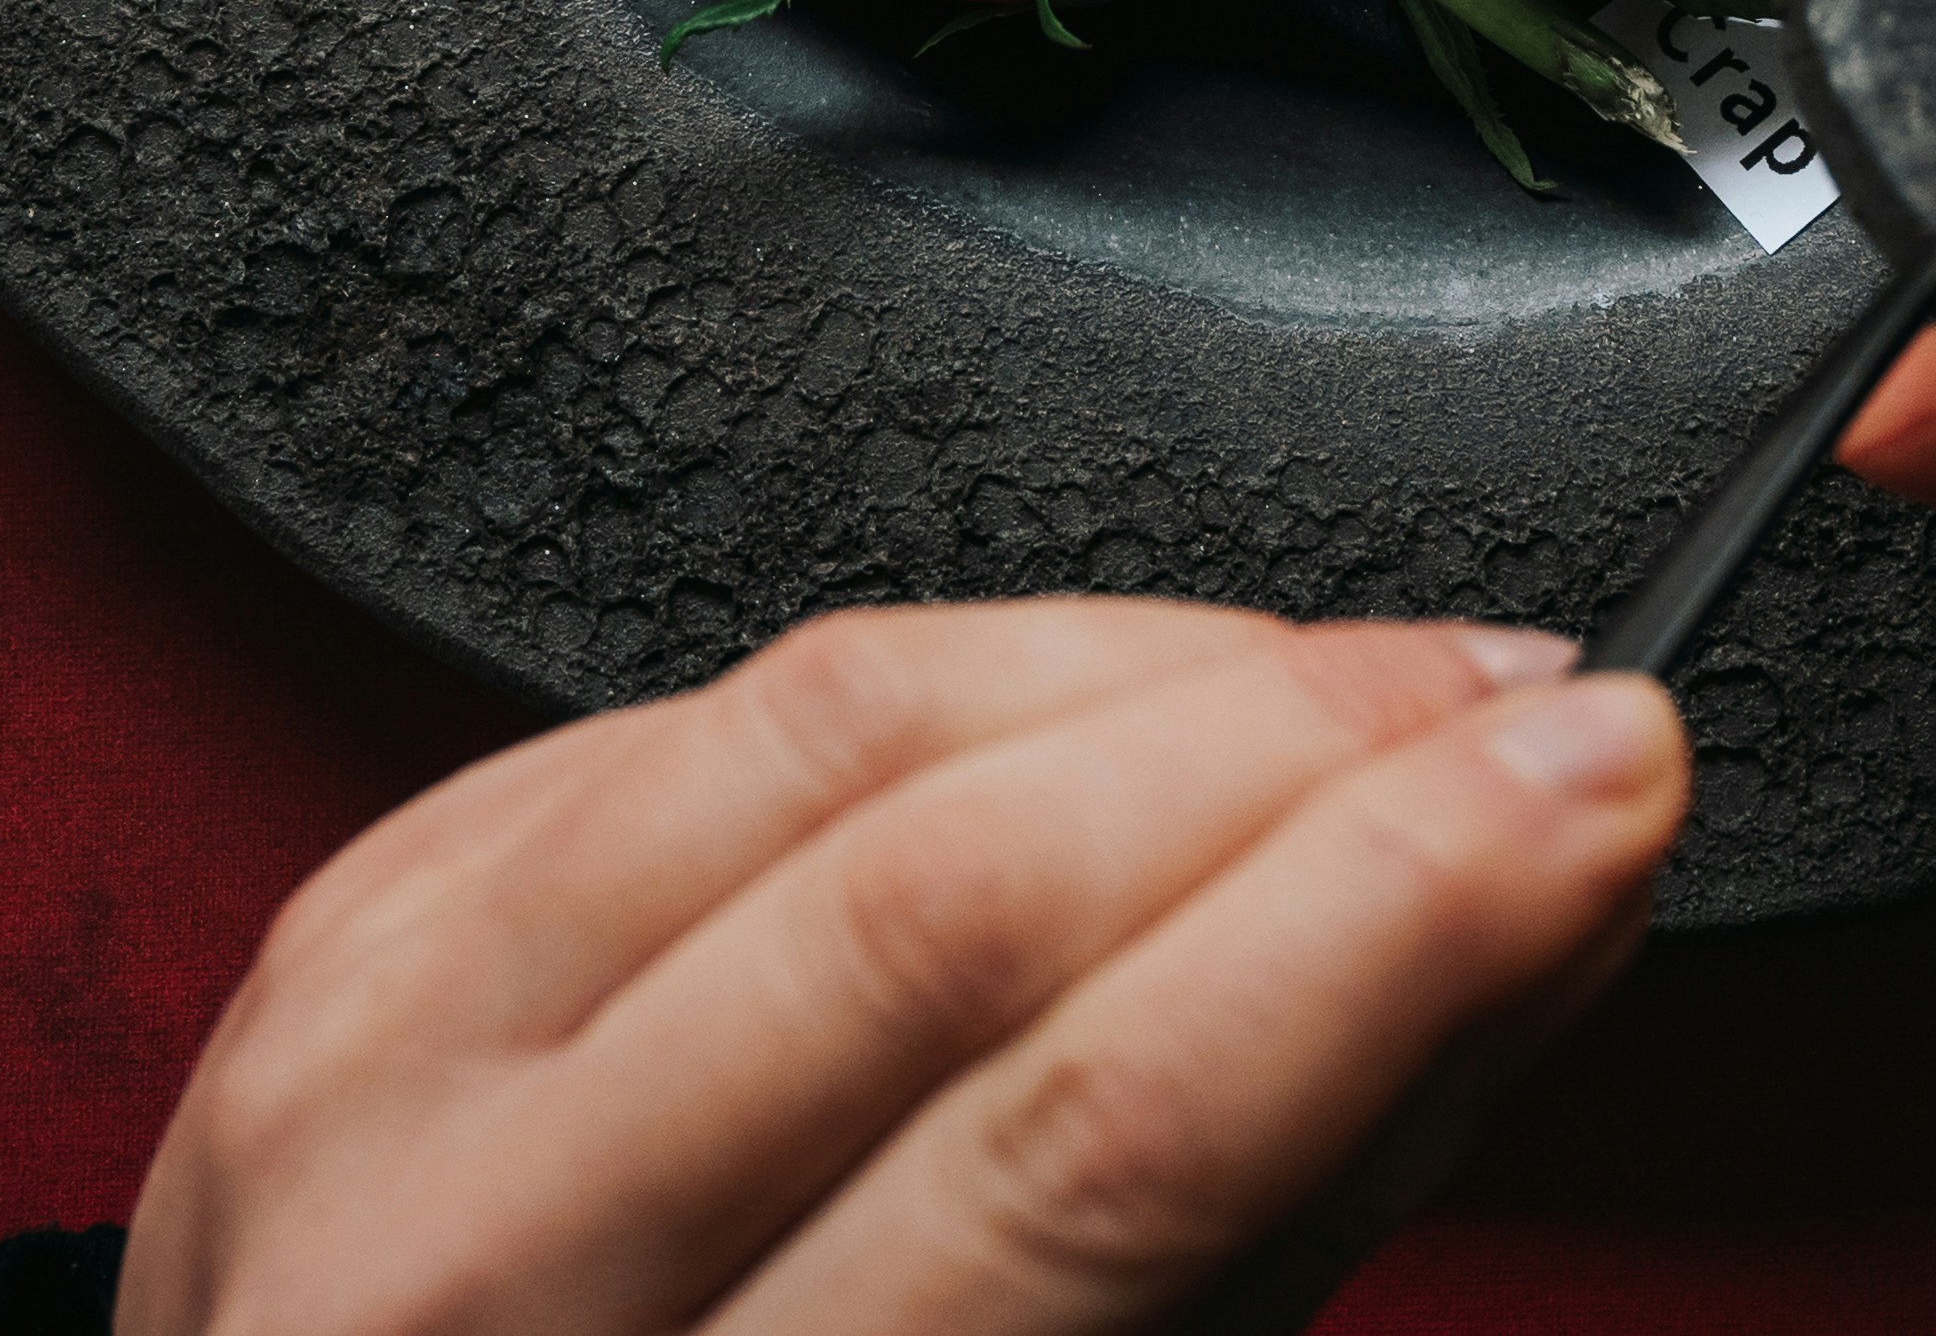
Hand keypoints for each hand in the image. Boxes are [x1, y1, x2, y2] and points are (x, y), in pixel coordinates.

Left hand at [116, 601, 1683, 1334]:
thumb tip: (1526, 914)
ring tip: (1374, 681)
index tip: (1592, 786)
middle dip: (1308, 749)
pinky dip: (954, 672)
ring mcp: (360, 1078)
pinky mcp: (344, 925)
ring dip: (1165, 662)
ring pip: (826, 725)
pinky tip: (1112, 695)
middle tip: (1534, 708)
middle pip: (947, 893)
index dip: (1384, 922)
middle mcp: (459, 1272)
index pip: (1085, 1145)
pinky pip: (695, 705)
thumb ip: (1281, 1207)